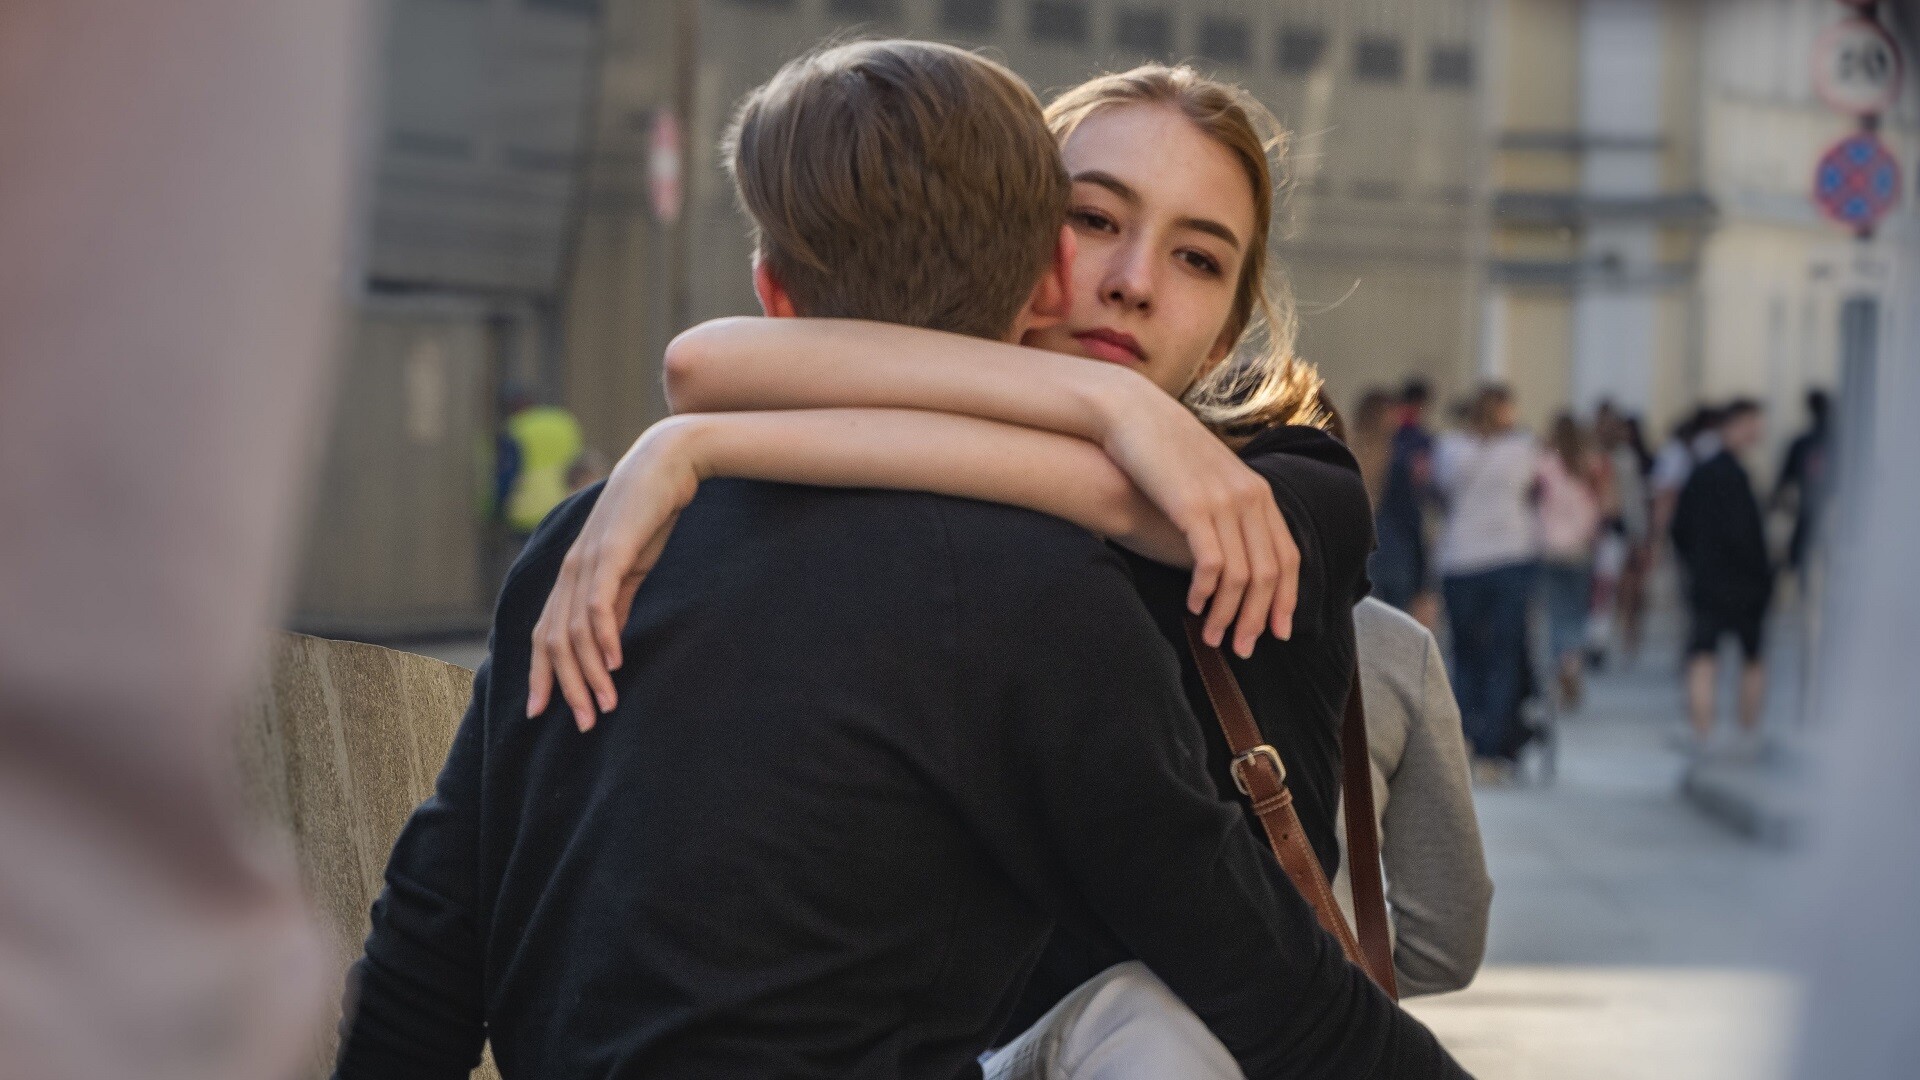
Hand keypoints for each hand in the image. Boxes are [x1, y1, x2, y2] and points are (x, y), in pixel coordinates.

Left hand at [527, 417, 702, 729]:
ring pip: (575, 631)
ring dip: (589, 673)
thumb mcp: (630, 566)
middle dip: (566, 687)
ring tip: (604, 705)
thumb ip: (616, 600)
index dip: (539, 675)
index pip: (544, 635)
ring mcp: (588, 560)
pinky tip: (615, 663)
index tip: (542, 712)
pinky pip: (600, 603)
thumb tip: (608, 641)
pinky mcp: (612, 551)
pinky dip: (604, 636)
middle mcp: (570, 570)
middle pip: (554, 642)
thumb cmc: (649, 514)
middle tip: (584, 724)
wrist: (666, 464)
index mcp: (572, 576)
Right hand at [1093, 373, 1300, 657]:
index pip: (1289, 557)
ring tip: (1214, 638)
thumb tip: (1232, 554)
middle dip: (1257, 618)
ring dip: (1228, 614)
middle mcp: (1250, 497)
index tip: (1278, 634)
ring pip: (1241, 575)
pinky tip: (1194, 607)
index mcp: (1260, 493)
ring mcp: (1223, 500)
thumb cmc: (1166, 453)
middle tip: (1243, 650)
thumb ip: (1229, 511)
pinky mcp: (1193, 505)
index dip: (1287, 600)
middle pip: (1268, 573)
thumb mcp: (1210, 479)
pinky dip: (1206, 592)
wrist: (1133, 415)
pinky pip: (1211, 562)